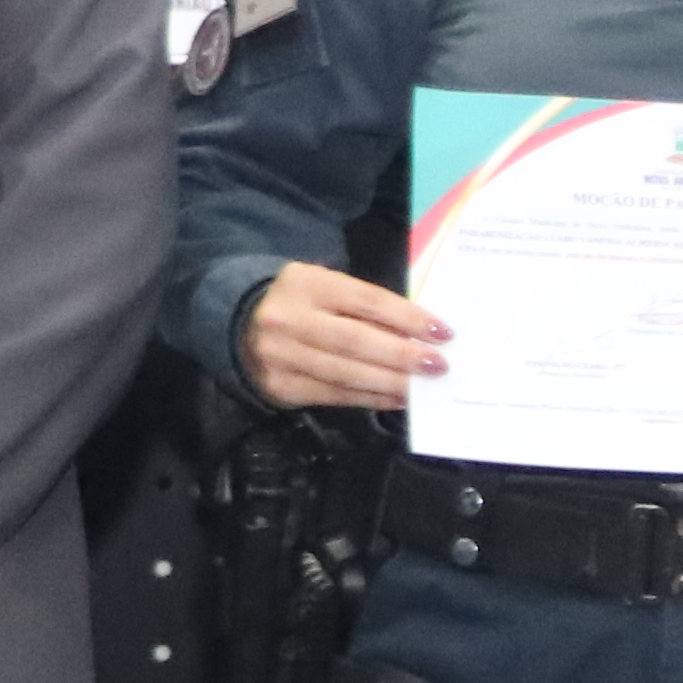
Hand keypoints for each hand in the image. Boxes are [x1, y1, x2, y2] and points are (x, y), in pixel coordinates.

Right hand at [240, 261, 440, 410]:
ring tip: (421, 387)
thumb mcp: (326, 288)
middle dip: (402, 356)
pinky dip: (370, 398)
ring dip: (390, 383)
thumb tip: (418, 335)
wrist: (241, 324)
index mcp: (306, 283)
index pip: (366, 301)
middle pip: (356, 341)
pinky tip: (396, 399)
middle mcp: (289, 318)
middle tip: (437, 365)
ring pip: (346, 373)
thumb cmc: (302, 303)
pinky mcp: (281, 387)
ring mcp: (281, 356)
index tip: (442, 332)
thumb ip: (364, 306)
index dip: (407, 318)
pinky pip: (335, 395)